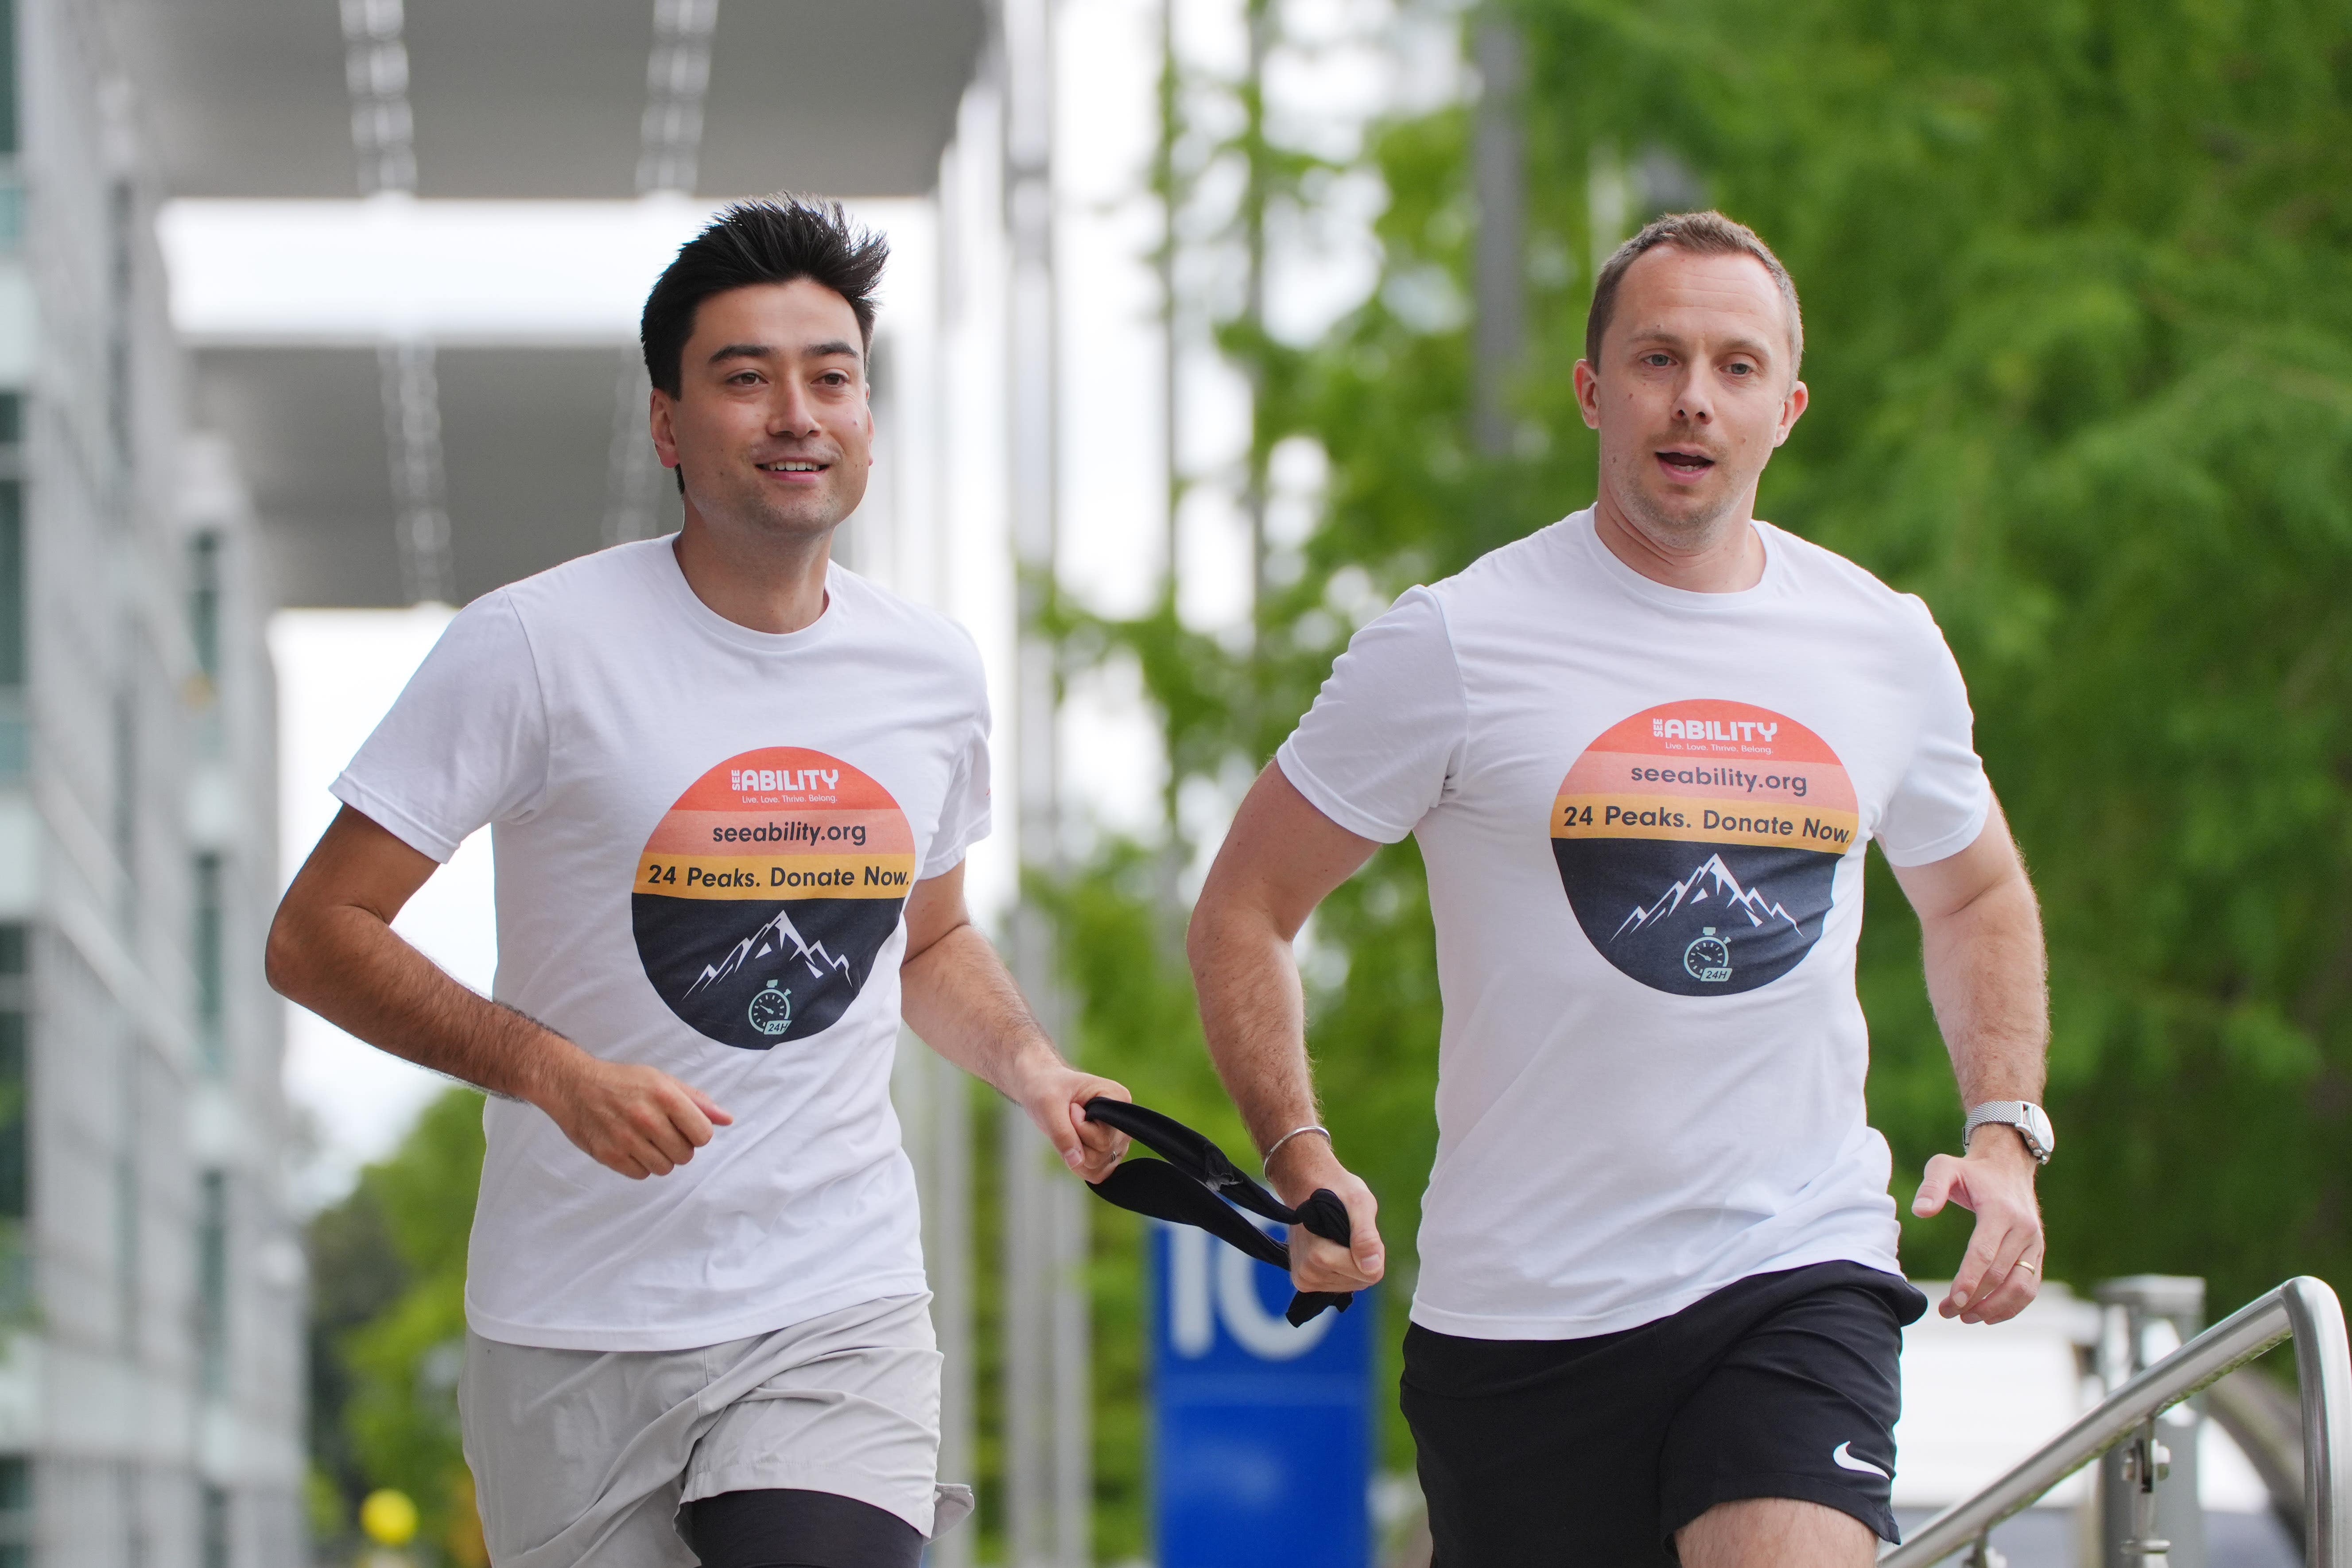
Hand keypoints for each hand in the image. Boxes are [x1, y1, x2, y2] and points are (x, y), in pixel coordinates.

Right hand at [537, 1051, 733, 1178]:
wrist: (573, 1086)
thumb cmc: (622, 1082)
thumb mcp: (662, 1081)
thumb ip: (696, 1101)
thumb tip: (726, 1120)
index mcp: (665, 1096)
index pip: (703, 1135)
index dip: (698, 1134)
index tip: (685, 1127)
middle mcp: (647, 1118)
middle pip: (685, 1155)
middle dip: (679, 1146)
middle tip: (663, 1132)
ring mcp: (626, 1139)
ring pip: (664, 1168)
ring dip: (661, 1158)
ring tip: (647, 1140)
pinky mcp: (609, 1155)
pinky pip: (641, 1174)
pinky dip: (640, 1165)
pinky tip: (632, 1147)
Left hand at [1014, 1058, 1130, 1181]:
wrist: (1042, 1088)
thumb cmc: (1047, 1088)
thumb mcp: (1048, 1105)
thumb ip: (1062, 1133)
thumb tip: (1076, 1163)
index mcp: (1118, 1098)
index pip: (1106, 1134)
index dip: (1081, 1129)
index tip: (1071, 1108)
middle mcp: (1123, 1120)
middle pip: (1104, 1151)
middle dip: (1076, 1141)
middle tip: (1066, 1117)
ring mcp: (1118, 1138)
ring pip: (1100, 1166)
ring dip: (1076, 1155)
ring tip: (1068, 1129)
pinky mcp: (1108, 1152)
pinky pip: (1097, 1173)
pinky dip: (1080, 1167)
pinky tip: (1071, 1147)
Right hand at [1268, 1136, 1383, 1292]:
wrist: (1308, 1186)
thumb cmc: (1337, 1191)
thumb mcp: (1360, 1203)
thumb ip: (1366, 1235)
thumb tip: (1372, 1267)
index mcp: (1319, 1256)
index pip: (1370, 1274)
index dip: (1372, 1250)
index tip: (1358, 1228)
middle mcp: (1307, 1274)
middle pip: (1360, 1281)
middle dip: (1361, 1257)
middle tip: (1348, 1230)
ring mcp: (1304, 1280)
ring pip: (1351, 1283)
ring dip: (1351, 1261)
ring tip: (1337, 1236)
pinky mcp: (1303, 1282)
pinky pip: (1338, 1284)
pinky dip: (1342, 1268)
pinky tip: (1332, 1248)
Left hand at [1912, 1128, 2042, 1322]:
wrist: (2008, 1166)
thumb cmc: (1971, 1171)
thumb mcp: (1945, 1166)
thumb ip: (1932, 1187)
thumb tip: (1920, 1211)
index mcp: (2001, 1211)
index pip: (1984, 1253)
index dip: (1969, 1280)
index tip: (1953, 1300)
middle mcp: (2024, 1229)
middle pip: (1999, 1275)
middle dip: (1974, 1299)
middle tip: (1947, 1312)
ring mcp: (2035, 1243)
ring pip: (2021, 1287)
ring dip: (1995, 1309)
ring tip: (1966, 1318)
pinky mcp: (2038, 1253)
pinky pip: (2030, 1287)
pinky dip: (2012, 1306)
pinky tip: (1988, 1315)